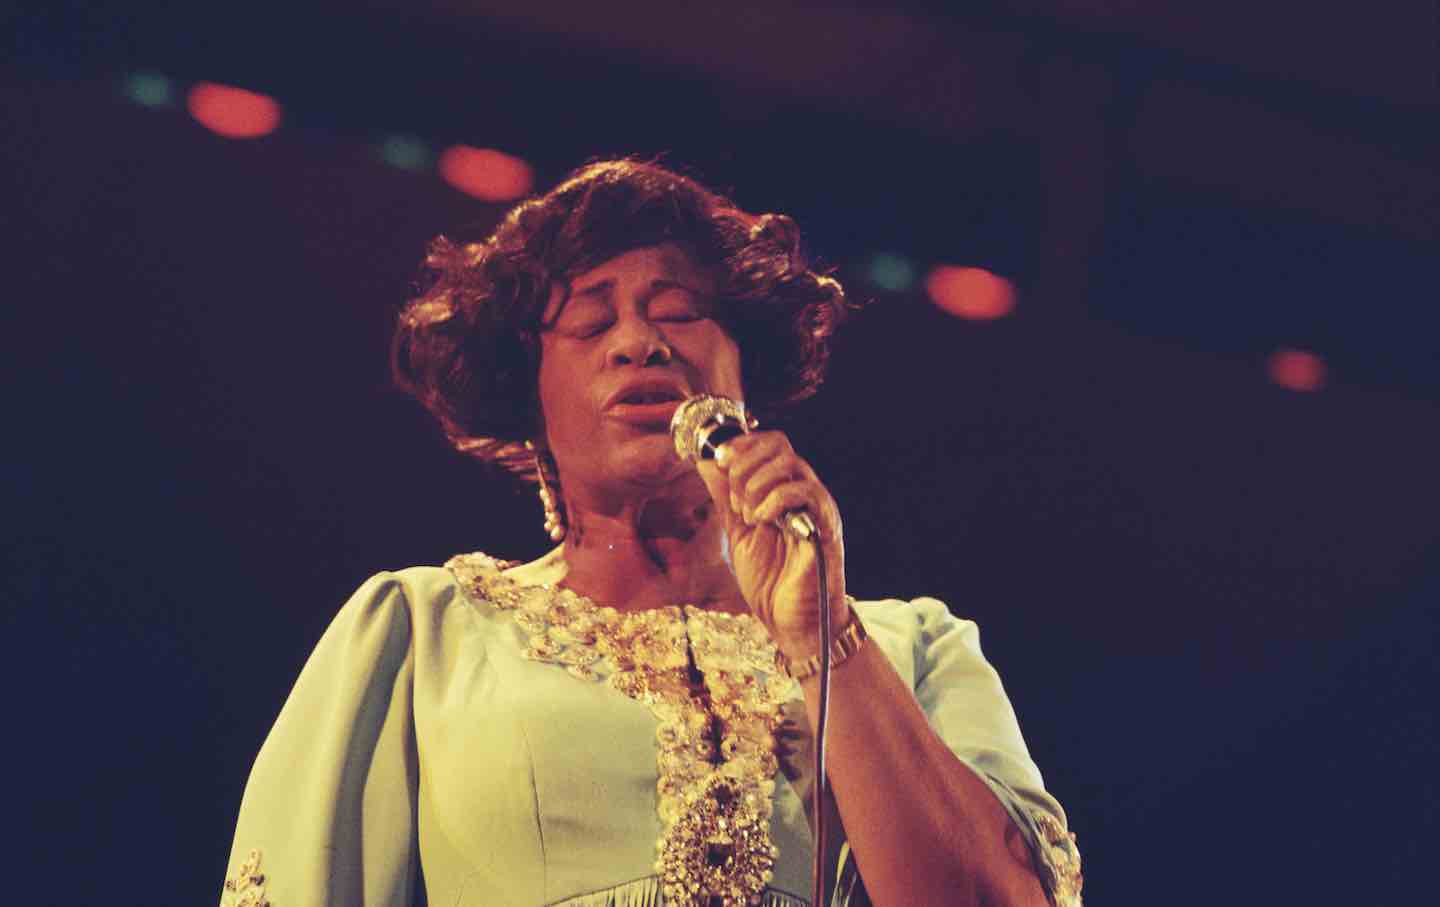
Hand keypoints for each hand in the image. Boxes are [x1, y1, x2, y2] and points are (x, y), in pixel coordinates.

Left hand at [694, 430, 847, 656]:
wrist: (792, 622)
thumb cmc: (770, 581)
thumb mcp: (737, 531)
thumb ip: (725, 496)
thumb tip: (706, 460)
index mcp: (782, 490)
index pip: (768, 443)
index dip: (740, 445)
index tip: (718, 462)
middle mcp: (802, 492)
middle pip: (779, 443)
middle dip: (745, 463)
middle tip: (733, 498)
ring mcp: (815, 507)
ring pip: (790, 463)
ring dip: (757, 484)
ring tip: (747, 516)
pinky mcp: (825, 526)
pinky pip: (804, 492)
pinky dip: (774, 500)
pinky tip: (761, 521)